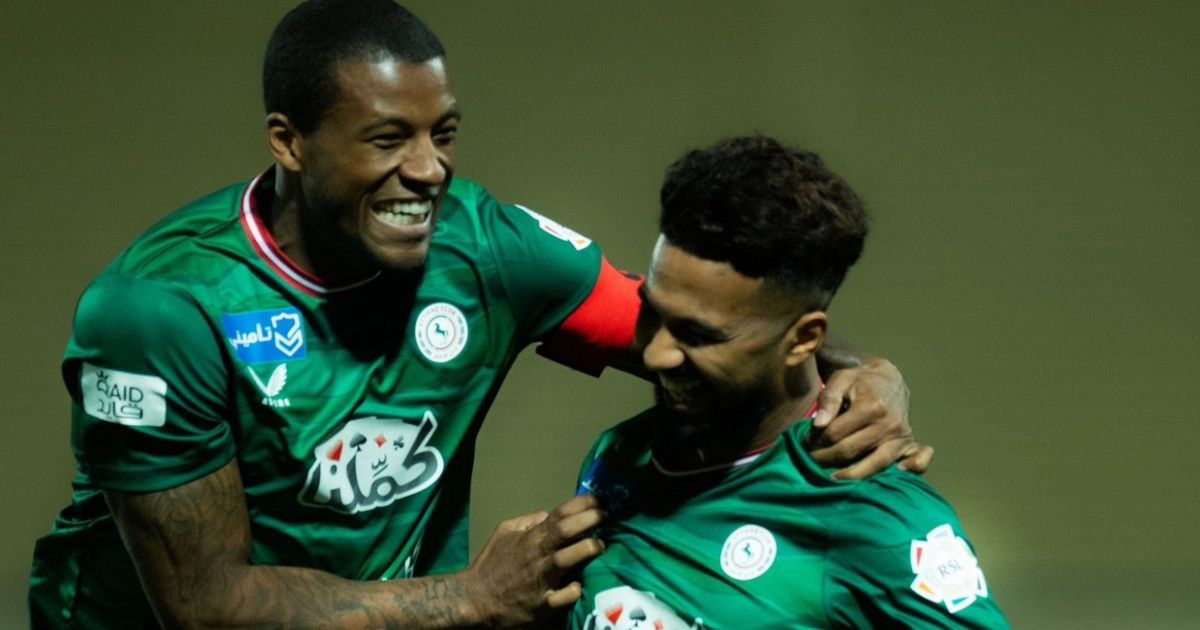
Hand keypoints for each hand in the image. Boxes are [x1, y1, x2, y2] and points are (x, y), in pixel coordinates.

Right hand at [463, 494, 604, 627]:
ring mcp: (539, 580)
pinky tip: (581, 585)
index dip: (580, 504)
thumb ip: (527, 521)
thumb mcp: (503, 533)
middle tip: (605, 515)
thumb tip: (547, 514)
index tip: (598, 500)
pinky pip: (561, 597)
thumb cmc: (491, 565)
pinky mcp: (541, 605)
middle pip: (563, 531)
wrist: (473, 599)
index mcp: (530, 538)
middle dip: (587, 520)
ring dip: (585, 550)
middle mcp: (536, 556)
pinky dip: (572, 590)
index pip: (558, 515)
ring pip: (564, 560)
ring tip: (601, 545)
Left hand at [806, 358, 933, 478]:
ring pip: (876, 464)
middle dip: (826, 458)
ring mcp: (902, 436)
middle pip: (851, 451)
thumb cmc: (861, 381)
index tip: (806, 442)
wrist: (889, 379)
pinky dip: (911, 471)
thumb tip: (818, 425)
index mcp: (872, 406)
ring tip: (832, 478)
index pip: (836, 433)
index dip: (816, 440)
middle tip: (811, 459)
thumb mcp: (841, 379)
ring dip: (851, 475)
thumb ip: (828, 399)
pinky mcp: (910, 444)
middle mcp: (890, 423)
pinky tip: (894, 476)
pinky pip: (917, 462)